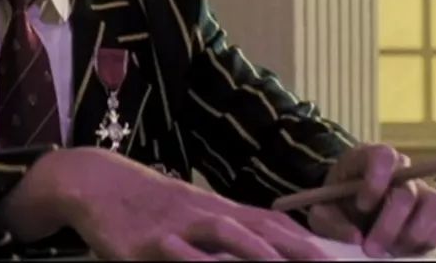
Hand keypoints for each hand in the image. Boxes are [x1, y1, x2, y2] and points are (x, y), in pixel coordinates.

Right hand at [20, 148, 330, 260]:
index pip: (273, 222)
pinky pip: (178, 255)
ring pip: (226, 237)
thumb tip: (264, 246)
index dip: (307, 241)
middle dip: (298, 252)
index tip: (342, 256)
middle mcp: (205, 214)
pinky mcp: (147, 243)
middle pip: (261, 230)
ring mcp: (177, 227)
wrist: (94, 180)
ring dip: (259, 254)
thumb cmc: (145, 204)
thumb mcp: (188, 211)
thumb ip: (223, 230)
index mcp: (218, 208)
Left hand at [308, 143, 435, 257]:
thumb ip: (330, 222)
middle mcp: (403, 169)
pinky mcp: (435, 212)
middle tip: (371, 248)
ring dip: (414, 234)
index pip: (384, 156)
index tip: (361, 205)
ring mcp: (423, 189)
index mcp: (370, 157)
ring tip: (392, 249)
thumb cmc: (335, 204)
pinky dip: (429, 240)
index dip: (376, 180)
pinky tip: (405, 248)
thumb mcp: (321, 211)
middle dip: (389, 225)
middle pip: (408, 191)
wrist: (348, 209)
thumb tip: (356, 237)